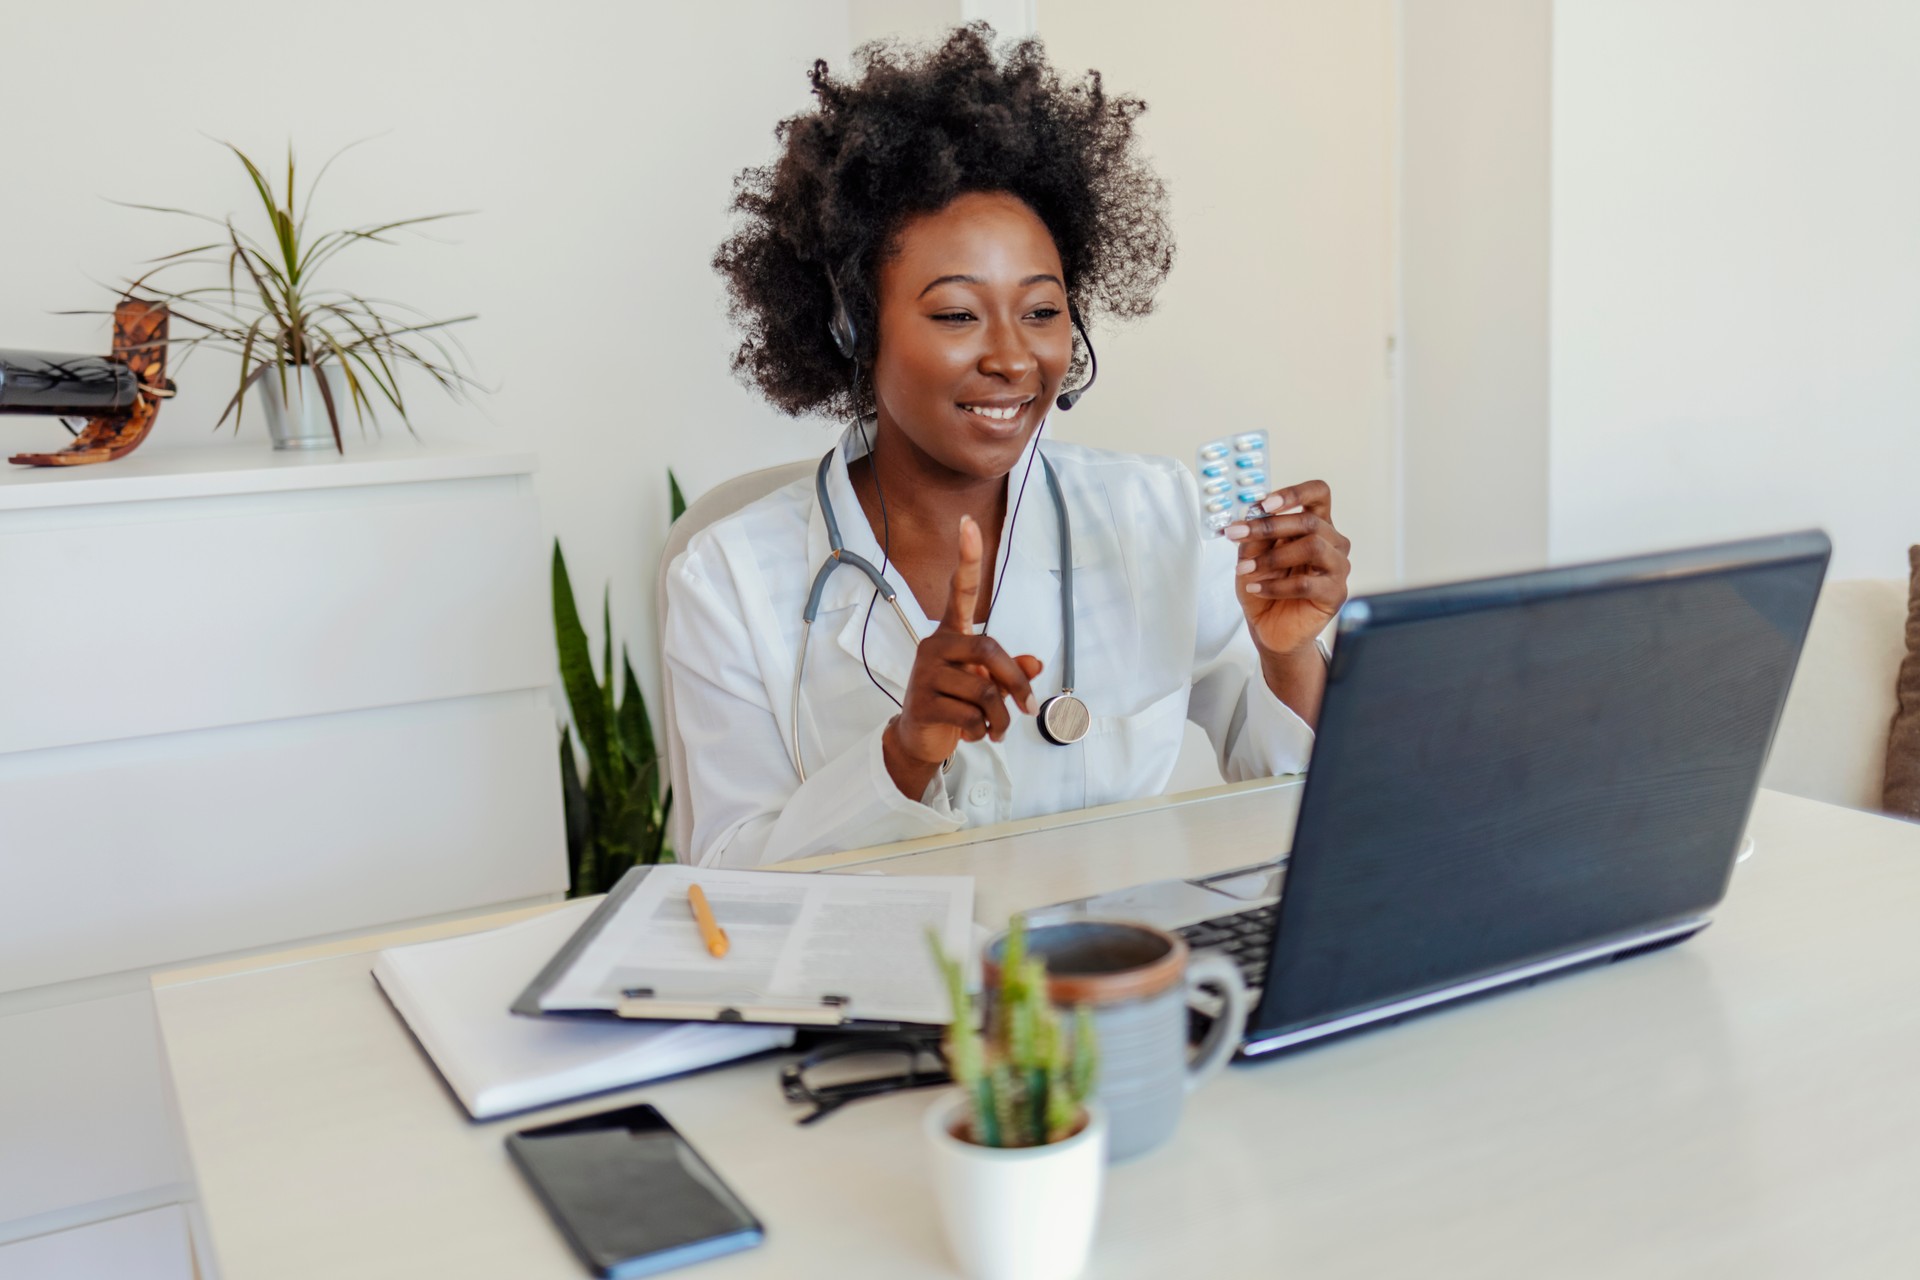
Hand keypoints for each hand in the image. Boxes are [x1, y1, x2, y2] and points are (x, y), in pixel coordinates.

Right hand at [882, 515, 1043, 798]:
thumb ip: (1010, 670)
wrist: (920, 738)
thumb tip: (1036, 663)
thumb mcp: (987, 684)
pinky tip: (972, 735)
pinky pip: (970, 715)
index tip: (967, 523)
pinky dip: (983, 731)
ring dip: (1001, 718)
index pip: (959, 591)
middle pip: (988, 650)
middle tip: (1028, 708)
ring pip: (984, 692)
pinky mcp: (922, 702)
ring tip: (997, 731)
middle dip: (1015, 682)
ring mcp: (924, 673)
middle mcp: (934, 646)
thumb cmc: (956, 703)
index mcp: (951, 634)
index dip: (966, 559)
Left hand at [1225, 480, 1350, 660]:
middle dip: (1268, 526)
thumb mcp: (1252, 556)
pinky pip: (1307, 583)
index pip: (1318, 494)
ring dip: (1273, 557)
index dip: (1294, 494)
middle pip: (1309, 521)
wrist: (1270, 629)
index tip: (1264, 504)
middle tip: (1236, 533)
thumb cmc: (1266, 588)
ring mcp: (1338, 567)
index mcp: (1316, 524)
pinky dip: (1276, 586)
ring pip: (1313, 547)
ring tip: (1246, 569)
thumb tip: (1252, 514)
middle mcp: (1332, 542)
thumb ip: (1256, 535)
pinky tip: (1256, 589)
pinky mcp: (1335, 594)